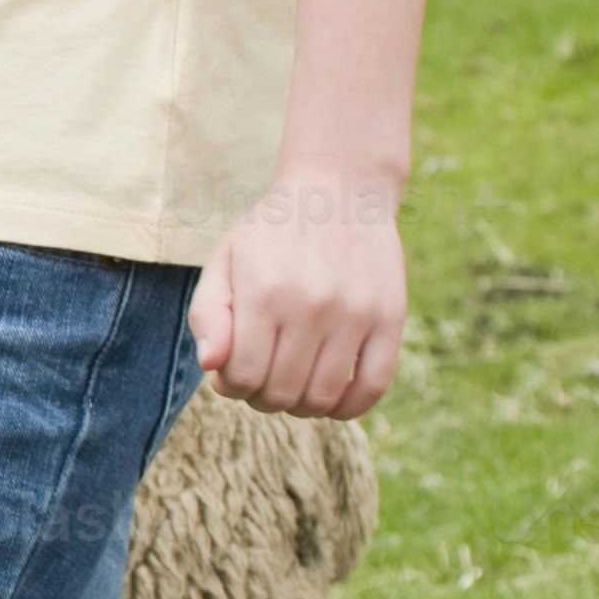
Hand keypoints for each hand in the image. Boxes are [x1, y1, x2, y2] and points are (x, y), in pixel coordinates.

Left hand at [194, 167, 403, 417]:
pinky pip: (373, 387)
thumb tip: (211, 366)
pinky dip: (349, 407)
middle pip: (281, 393)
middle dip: (262, 397)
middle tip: (263, 378)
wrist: (340, 191)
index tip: (234, 372)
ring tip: (294, 384)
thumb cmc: (271, 234)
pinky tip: (333, 398)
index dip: (231, 386)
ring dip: (302, 406)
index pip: (241, 377)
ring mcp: (356, 313)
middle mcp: (312, 305)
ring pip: (324, 398)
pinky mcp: (390, 318)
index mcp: (264, 293)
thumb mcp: (225, 261)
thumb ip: (208, 315)